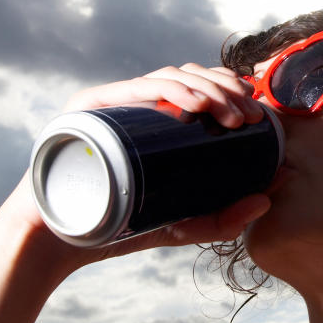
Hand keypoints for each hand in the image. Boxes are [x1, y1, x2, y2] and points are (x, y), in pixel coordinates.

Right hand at [0, 64, 273, 275]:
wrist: (55, 246)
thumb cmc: (116, 229)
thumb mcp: (180, 224)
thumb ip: (221, 218)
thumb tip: (268, 199)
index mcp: (154, 120)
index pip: (198, 89)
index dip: (230, 91)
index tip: (257, 115)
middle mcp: (133, 104)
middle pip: (188, 77)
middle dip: (226, 90)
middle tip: (250, 118)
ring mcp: (111, 102)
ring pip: (168, 77)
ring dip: (207, 90)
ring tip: (232, 116)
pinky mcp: (89, 107)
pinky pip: (135, 89)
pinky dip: (171, 91)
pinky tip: (197, 107)